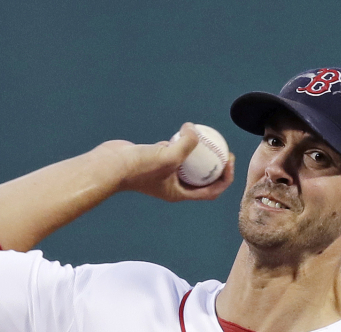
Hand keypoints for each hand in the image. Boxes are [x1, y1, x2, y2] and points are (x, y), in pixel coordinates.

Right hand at [98, 122, 234, 202]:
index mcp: (180, 194)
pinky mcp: (155, 159)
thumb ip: (186, 144)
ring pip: (188, 163)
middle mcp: (173, 186)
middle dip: (216, 165)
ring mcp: (164, 173)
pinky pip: (173, 150)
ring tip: (208, 137)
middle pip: (203, 178)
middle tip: (224, 148)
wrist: (111, 165)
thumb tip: (195, 129)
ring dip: (198, 152)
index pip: (211, 191)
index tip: (229, 160)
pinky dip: (180, 142)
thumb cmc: (139, 167)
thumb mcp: (168, 156)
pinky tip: (184, 129)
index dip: (225, 178)